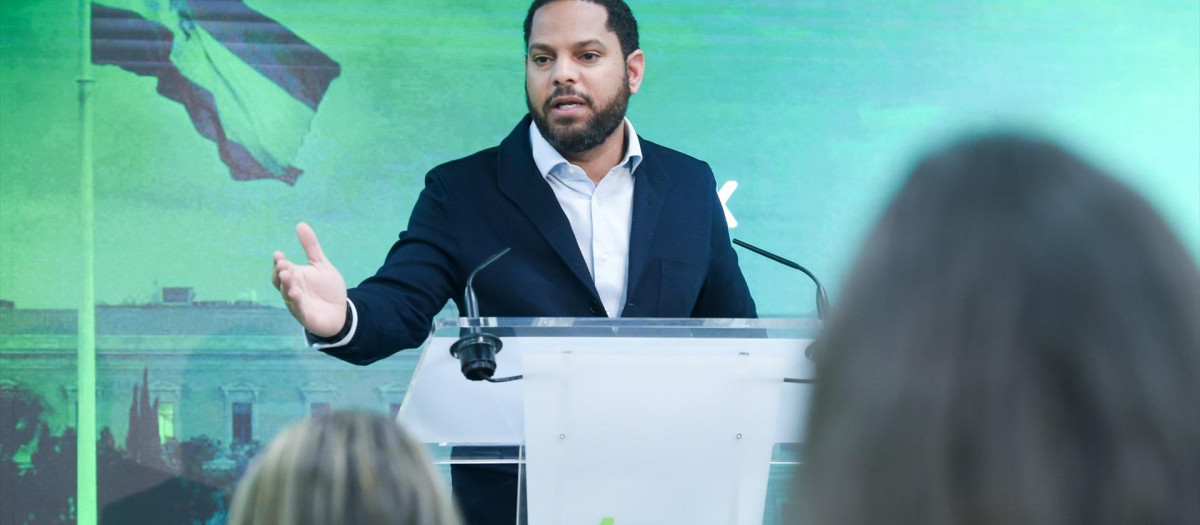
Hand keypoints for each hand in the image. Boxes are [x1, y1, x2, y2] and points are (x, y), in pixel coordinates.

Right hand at [272, 222, 347, 337]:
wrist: (340, 311)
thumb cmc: (327, 288)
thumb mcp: (321, 264)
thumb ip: (311, 247)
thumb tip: (300, 224)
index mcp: (295, 276)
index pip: (282, 268)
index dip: (279, 262)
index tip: (278, 254)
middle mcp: (292, 289)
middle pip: (281, 281)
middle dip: (280, 273)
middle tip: (282, 265)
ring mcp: (297, 303)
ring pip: (287, 295)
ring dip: (286, 286)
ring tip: (287, 277)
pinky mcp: (305, 316)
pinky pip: (298, 309)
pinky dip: (296, 302)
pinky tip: (295, 294)